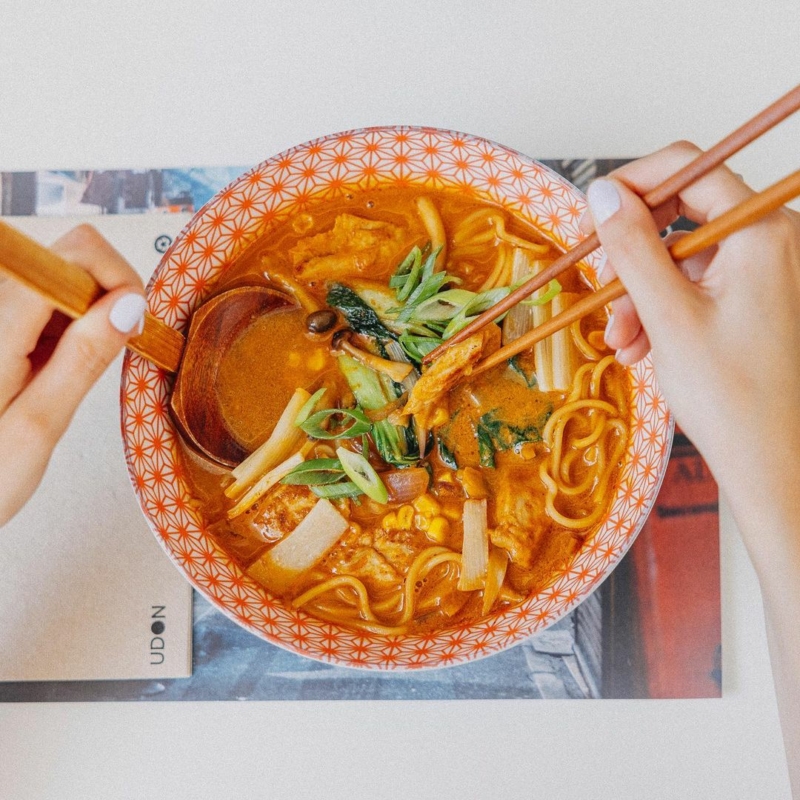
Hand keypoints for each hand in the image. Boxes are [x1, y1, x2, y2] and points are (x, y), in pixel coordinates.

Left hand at [0, 224, 144, 525]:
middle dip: (111, 295)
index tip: (134, 324)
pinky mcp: (5, 330)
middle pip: (71, 258)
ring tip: (84, 369)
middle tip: (116, 348)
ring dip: (95, 315)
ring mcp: (0, 318)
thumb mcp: (40, 425)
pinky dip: (78, 329)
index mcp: (0, 329)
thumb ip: (84, 360)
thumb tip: (129, 305)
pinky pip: (53, 308)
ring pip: (66, 282)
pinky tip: (68, 367)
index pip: (73, 255)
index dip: (117, 278)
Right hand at [584, 142, 799, 574]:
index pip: (690, 169)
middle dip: (633, 255)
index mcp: (762, 232)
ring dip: (642, 294)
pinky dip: (665, 311)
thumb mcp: (667, 315)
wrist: (775, 463)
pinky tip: (642, 347)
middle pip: (684, 217)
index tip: (594, 214)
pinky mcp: (758, 301)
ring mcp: (767, 273)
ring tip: (620, 340)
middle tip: (602, 286)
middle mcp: (772, 242)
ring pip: (685, 260)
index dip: (634, 184)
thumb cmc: (733, 396)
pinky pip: (700, 288)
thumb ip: (632, 247)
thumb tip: (602, 194)